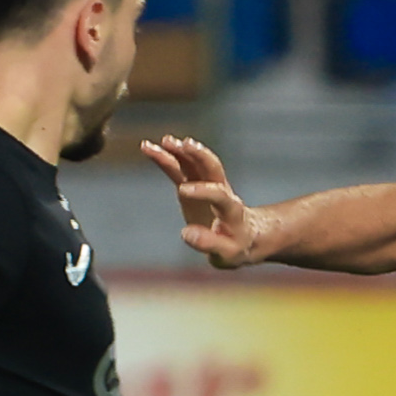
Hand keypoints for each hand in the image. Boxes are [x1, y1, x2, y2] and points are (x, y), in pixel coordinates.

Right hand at [141, 132, 264, 266]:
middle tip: (184, 144)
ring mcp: (206, 185)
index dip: (203, 191)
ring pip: (194, 164)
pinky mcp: (193, 185)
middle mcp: (221, 191)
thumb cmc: (236, 246)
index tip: (184, 191)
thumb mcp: (227, 254)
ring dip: (180, 152)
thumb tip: (186, 233)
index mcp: (231, 209)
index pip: (220, 195)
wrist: (245, 235)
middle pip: (212, 168)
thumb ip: (208, 244)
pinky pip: (179, 169)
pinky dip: (166, 157)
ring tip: (164, 141)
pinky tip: (150, 147)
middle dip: (198, 156)